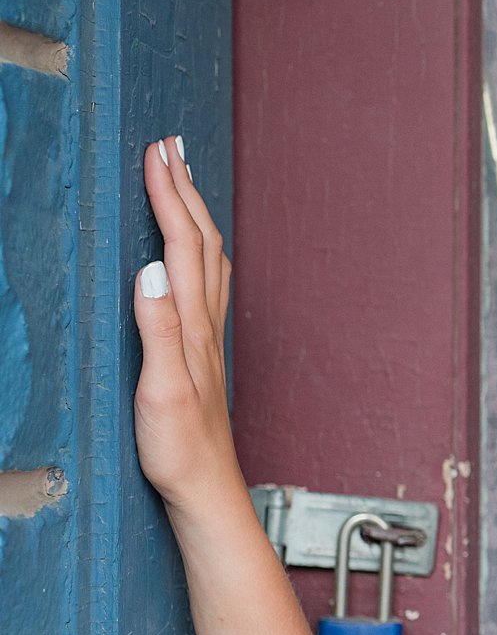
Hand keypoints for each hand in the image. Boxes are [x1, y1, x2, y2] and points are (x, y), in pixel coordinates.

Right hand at [134, 134, 245, 515]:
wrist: (206, 491)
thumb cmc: (179, 450)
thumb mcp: (159, 390)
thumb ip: (156, 329)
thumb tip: (150, 268)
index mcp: (191, 324)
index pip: (181, 244)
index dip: (169, 195)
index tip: (157, 151)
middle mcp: (206, 324)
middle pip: (201, 241)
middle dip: (184, 188)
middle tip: (170, 143)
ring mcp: (208, 337)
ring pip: (208, 259)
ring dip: (194, 213)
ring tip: (182, 179)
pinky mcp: (202, 353)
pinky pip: (207, 285)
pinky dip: (199, 251)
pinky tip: (195, 254)